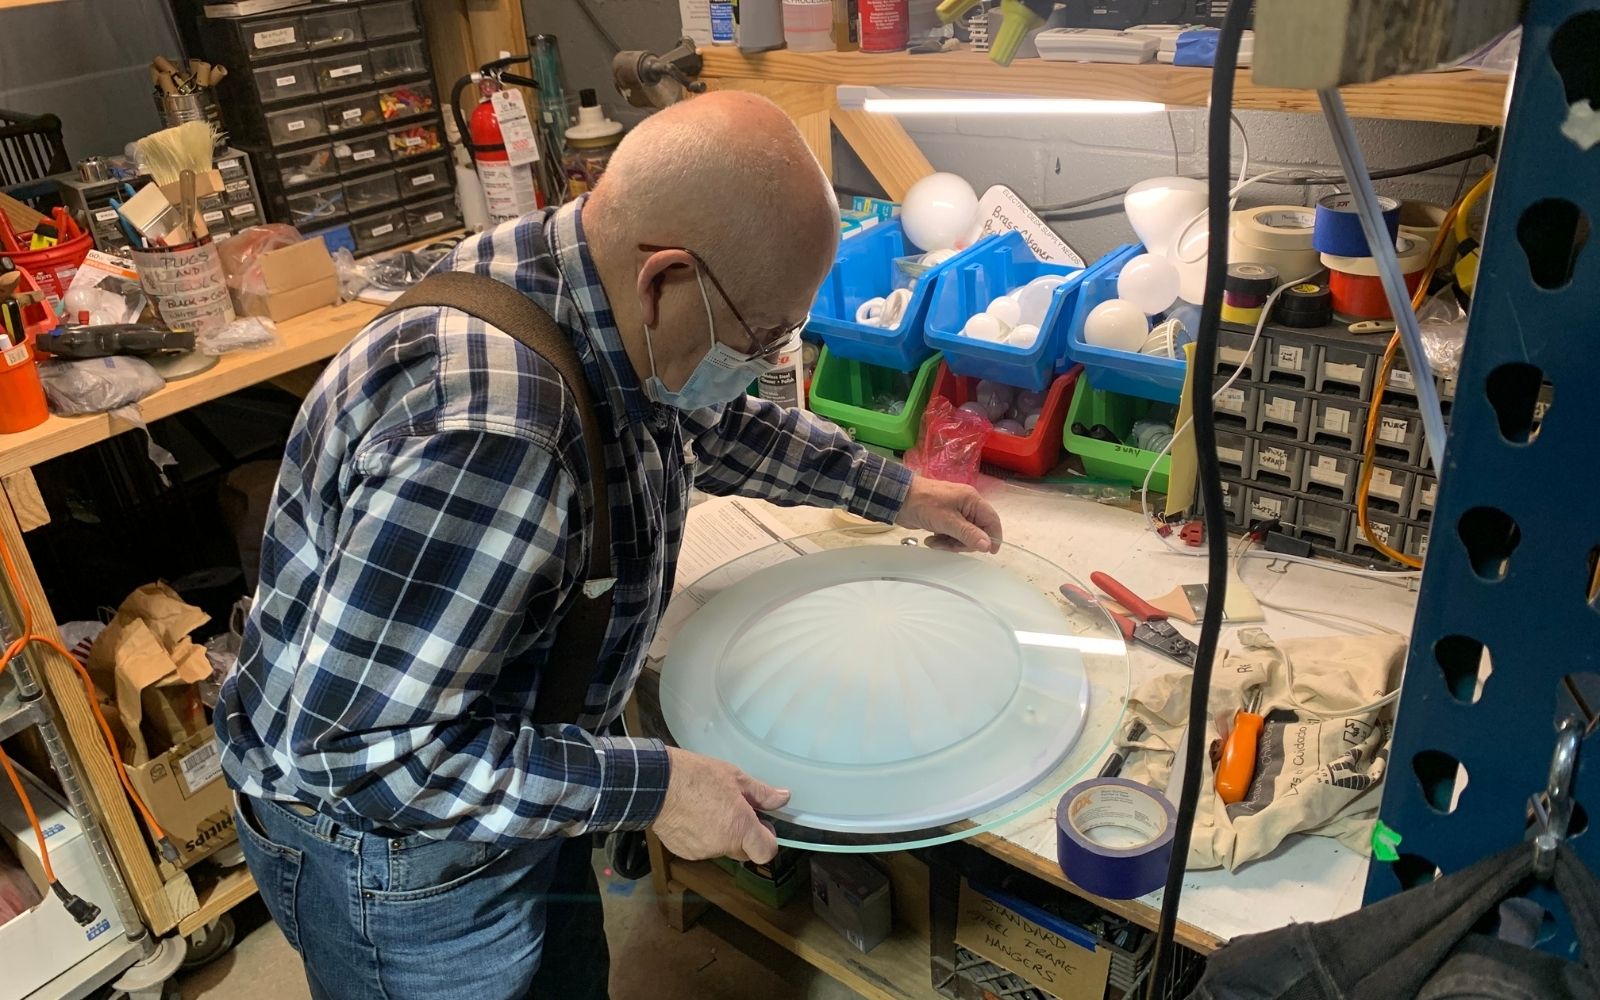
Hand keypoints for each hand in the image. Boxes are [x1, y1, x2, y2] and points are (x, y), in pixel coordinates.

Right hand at [652, 747, 789, 862]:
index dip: (768, 840)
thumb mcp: (735, 777)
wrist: (656, 784)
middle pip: (745, 852)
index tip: (762, 824)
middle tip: (736, 811)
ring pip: (722, 848)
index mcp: (740, 828)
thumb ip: (761, 793)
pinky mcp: (685, 852)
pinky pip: (702, 848)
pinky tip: (693, 816)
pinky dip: (702, 837)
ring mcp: (703, 852)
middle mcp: (723, 845)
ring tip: (709, 808)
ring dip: (722, 835)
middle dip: (745, 836)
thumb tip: (783, 798)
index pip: (766, 852)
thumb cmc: (696, 776)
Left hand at [895, 476, 1002, 552]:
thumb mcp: (948, 521)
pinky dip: (942, 540)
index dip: (993, 536)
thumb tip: (988, 545)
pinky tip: (930, 539)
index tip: (990, 552)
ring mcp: (955, 513)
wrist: (898, 498)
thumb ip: (969, 534)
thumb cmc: (924, 505)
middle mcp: (966, 505)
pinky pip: (951, 535)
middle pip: (977, 531)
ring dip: (950, 543)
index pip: (991, 520)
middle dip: (963, 542)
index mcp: (972, 500)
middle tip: (948, 544)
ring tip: (935, 542)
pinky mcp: (944, 519)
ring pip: (963, 536)